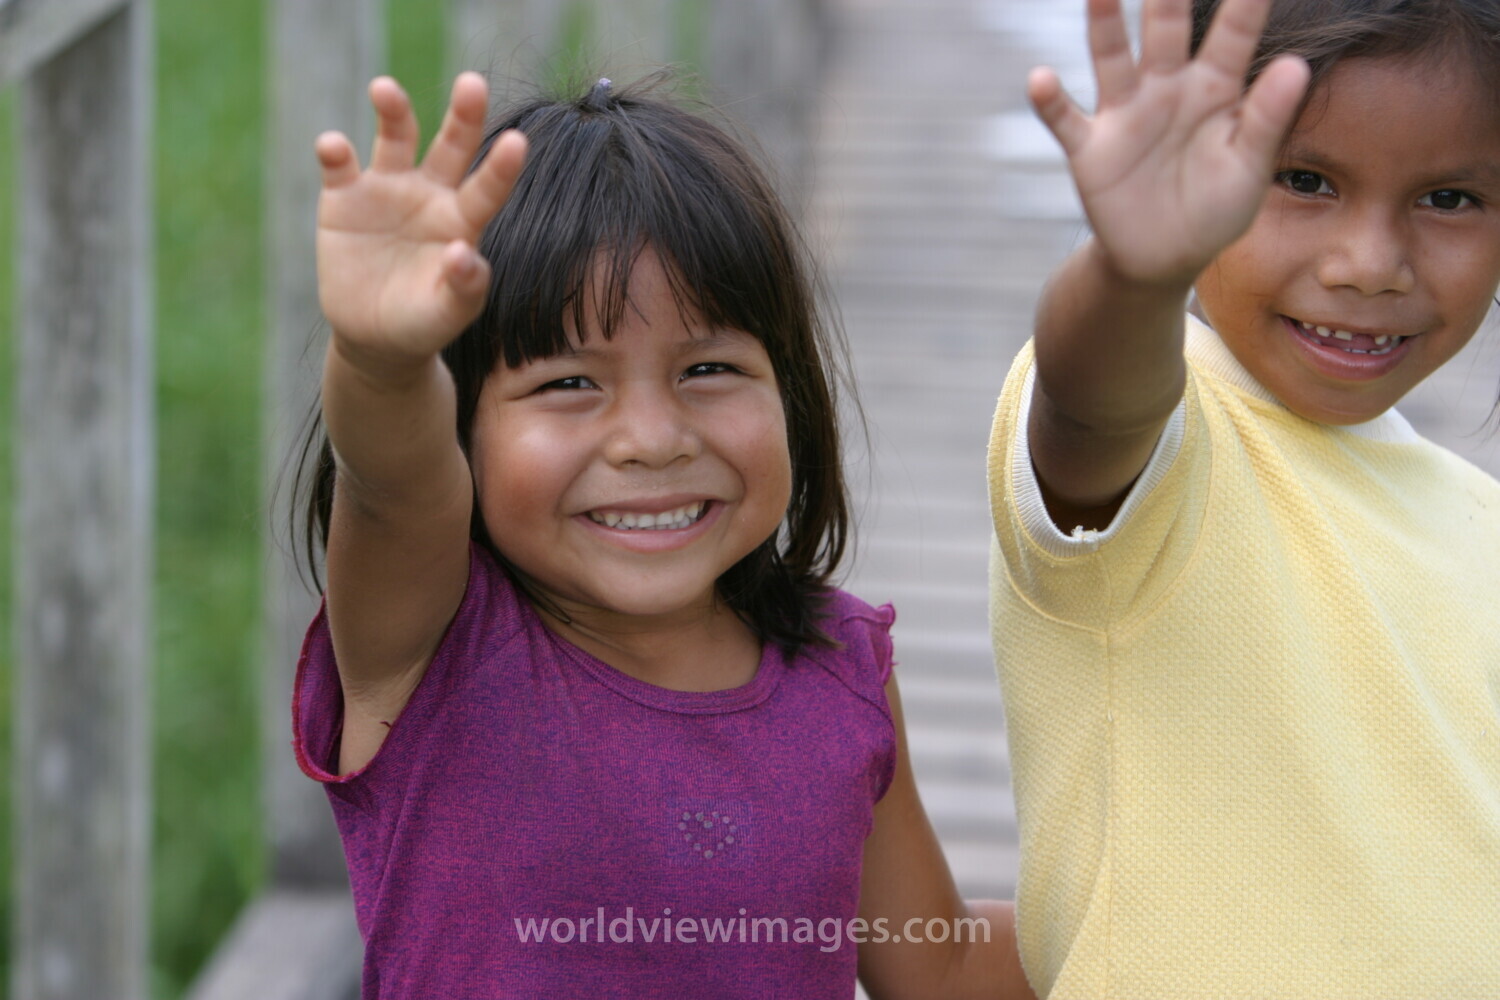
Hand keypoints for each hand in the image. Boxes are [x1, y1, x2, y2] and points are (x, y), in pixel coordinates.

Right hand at [315, 72, 526, 375]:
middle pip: (452, 144)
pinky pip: (339, 166)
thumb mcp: (448, 313)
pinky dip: (334, 152)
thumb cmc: (424, 322)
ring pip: (395, 137)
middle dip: (463, 113)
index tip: (518, 142)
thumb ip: (464, 287)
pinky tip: (334, 148)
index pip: (487, 187)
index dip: (502, 166)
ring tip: (384, 90)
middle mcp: (431, 193)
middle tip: (474, 83)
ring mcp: (387, 189)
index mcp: (463, 219)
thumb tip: (464, 253)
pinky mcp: (343, 196)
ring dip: (393, 110)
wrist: (375, 336)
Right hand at [1030, 0, 1308, 285]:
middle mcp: (1166, 89)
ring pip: (1111, 60)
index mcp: (1215, 90)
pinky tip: (1040, 79)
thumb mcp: (1249, 168)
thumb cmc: (1216, 209)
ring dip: (1103, 26)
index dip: (1245, 3)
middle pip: (1165, 31)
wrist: (1164, 259)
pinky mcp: (1090, 149)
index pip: (1233, 35)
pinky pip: (1066, 120)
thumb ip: (1268, 118)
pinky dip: (1050, 102)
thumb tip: (1297, 66)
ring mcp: (1124, 115)